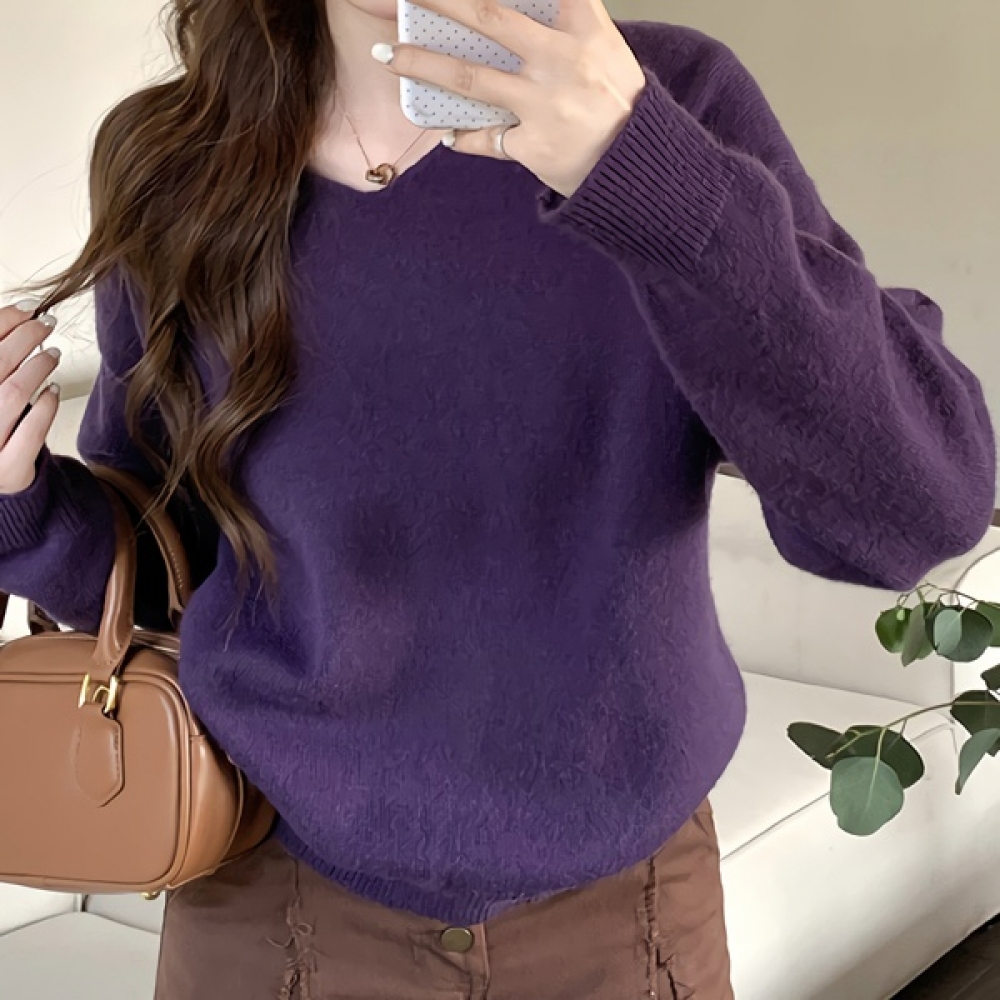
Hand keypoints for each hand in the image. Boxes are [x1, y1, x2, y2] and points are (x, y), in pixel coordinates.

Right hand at [0, 301, 60, 495]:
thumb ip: (0, 360)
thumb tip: (22, 314)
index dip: (3, 322)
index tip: (26, 309)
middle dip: (23, 338)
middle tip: (46, 324)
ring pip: (12, 394)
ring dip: (37, 367)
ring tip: (52, 354)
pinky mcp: (7, 468)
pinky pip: (31, 431)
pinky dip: (46, 405)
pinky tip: (54, 389)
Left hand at [373, 0, 646, 197]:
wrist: (640, 167)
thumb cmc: (623, 103)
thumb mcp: (606, 48)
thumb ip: (571, 18)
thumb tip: (529, 6)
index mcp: (584, 28)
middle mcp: (561, 61)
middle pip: (488, 18)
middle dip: (440, 1)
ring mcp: (544, 105)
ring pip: (470, 78)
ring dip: (422, 64)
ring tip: (389, 54)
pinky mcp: (532, 146)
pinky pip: (486, 138)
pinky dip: (463, 135)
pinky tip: (445, 131)